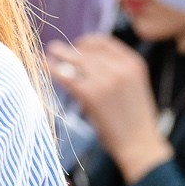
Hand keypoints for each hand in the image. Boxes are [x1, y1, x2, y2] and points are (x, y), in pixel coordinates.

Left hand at [47, 35, 171, 184]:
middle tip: (56, 50)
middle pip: (88, 50)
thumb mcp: (133, 86)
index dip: (87, 42)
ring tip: (48, 55)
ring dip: (60, 56)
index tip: (76, 46)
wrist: (139, 143)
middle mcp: (121, 68)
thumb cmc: (134, 119)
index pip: (104, 42)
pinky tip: (44, 67)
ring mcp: (106, 80)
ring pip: (76, 60)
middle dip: (71, 50)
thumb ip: (115, 70)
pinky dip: (53, 70)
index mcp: (133, 63)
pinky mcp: (91, 95)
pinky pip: (67, 77)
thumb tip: (83, 61)